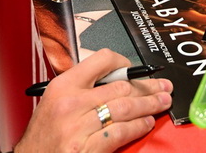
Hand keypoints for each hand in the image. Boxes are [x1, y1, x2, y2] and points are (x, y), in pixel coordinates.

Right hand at [15, 48, 172, 152]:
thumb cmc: (43, 135)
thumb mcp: (55, 102)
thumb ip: (82, 88)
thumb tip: (117, 81)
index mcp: (63, 86)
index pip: (101, 61)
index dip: (125, 63)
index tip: (136, 69)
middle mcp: (71, 104)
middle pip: (121, 87)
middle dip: (147, 87)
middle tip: (162, 86)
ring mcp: (79, 128)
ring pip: (125, 108)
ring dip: (149, 105)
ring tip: (161, 103)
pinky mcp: (87, 149)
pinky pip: (121, 132)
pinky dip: (138, 127)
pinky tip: (146, 123)